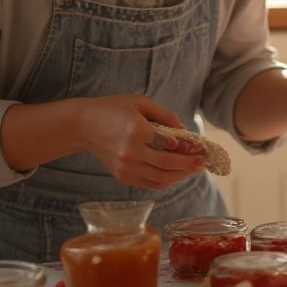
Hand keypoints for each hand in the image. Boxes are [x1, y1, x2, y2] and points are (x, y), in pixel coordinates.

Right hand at [74, 95, 205, 189]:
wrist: (83, 125)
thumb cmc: (113, 109)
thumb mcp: (139, 103)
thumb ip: (164, 115)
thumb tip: (185, 130)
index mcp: (136, 131)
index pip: (168, 143)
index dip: (188, 147)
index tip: (201, 146)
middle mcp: (130, 152)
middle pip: (167, 164)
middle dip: (189, 164)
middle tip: (203, 162)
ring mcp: (125, 167)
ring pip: (160, 178)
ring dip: (181, 175)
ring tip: (194, 169)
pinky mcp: (122, 176)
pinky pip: (150, 184)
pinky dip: (166, 181)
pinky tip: (177, 174)